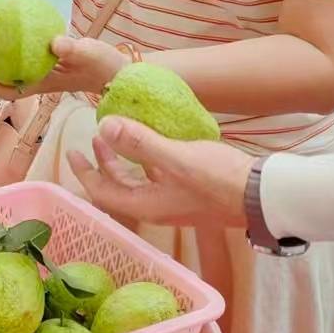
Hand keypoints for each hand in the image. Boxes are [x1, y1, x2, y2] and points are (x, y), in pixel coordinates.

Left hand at [0, 33, 127, 100]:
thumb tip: (54, 42)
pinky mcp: (36, 59)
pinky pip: (9, 53)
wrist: (113, 69)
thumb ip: (73, 49)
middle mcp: (30, 79)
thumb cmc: (101, 65)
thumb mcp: (89, 54)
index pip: (4, 87)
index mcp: (38, 83)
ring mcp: (32, 70)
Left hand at [67, 117, 251, 228]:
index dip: (85, 173)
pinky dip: (148, 159)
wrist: (262, 196)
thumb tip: (103, 126)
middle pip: (119, 187)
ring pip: (139, 180)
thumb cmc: (218, 181)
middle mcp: (157, 206)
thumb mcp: (175, 158)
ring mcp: (175, 200)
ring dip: (125, 160)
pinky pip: (158, 175)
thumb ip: (139, 142)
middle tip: (92, 138)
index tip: (71, 153)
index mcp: (147, 204)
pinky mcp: (191, 191)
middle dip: (103, 164)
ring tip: (119, 134)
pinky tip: (155, 140)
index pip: (103, 193)